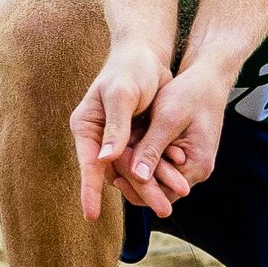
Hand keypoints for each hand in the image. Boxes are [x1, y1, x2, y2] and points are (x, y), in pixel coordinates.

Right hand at [69, 40, 184, 221]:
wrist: (147, 52)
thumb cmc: (130, 67)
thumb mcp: (123, 94)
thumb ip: (116, 125)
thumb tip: (106, 158)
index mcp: (86, 127)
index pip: (88, 163)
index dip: (89, 189)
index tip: (91, 215)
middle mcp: (100, 136)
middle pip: (118, 171)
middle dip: (141, 189)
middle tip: (162, 209)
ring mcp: (119, 138)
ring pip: (136, 167)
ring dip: (156, 180)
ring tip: (176, 197)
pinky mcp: (137, 136)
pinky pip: (149, 157)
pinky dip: (164, 164)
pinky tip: (180, 173)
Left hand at [109, 64, 232, 212]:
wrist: (207, 78)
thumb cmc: (191, 93)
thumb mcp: (168, 119)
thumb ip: (152, 149)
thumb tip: (137, 177)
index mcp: (197, 165)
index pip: (163, 192)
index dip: (137, 188)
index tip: (115, 175)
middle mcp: (196, 169)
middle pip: (159, 188)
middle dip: (135, 179)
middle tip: (112, 168)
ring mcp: (190, 162)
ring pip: (158, 176)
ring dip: (138, 168)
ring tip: (116, 158)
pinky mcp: (183, 152)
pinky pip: (161, 163)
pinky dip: (145, 158)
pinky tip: (127, 148)